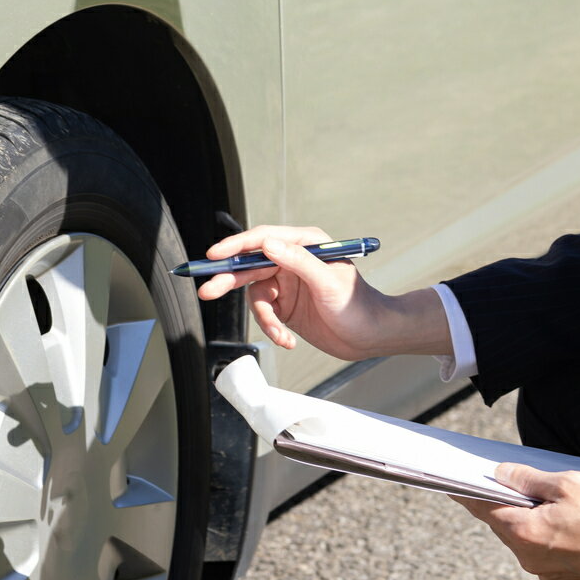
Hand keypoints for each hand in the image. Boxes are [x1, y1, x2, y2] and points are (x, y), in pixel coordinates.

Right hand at [194, 223, 430, 362]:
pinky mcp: (286, 306)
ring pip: (255, 294)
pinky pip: (265, 314)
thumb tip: (267, 244)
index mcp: (305, 244)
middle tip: (208, 290)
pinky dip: (272, 329)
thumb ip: (298, 260)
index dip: (236, 246)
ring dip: (263, 317)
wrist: (371, 337)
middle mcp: (293, 260)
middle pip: (251, 265)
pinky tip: (288, 340)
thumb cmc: (358, 305)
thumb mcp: (327, 281)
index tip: (215, 255)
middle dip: (230, 279)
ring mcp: (288, 284)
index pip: (263, 239)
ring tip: (278, 333)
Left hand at [454, 463, 579, 579]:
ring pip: (525, 540)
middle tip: (498, 481)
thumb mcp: (566, 483)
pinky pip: (544, 554)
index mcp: (525, 534)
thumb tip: (501, 476)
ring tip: (537, 497)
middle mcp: (530, 560)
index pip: (484, 508)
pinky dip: (545, 536)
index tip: (449, 482)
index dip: (466, 492)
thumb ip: (527, 479)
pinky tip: (561, 521)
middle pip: (504, 525)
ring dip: (526, 520)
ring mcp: (548, 574)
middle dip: (502, 503)